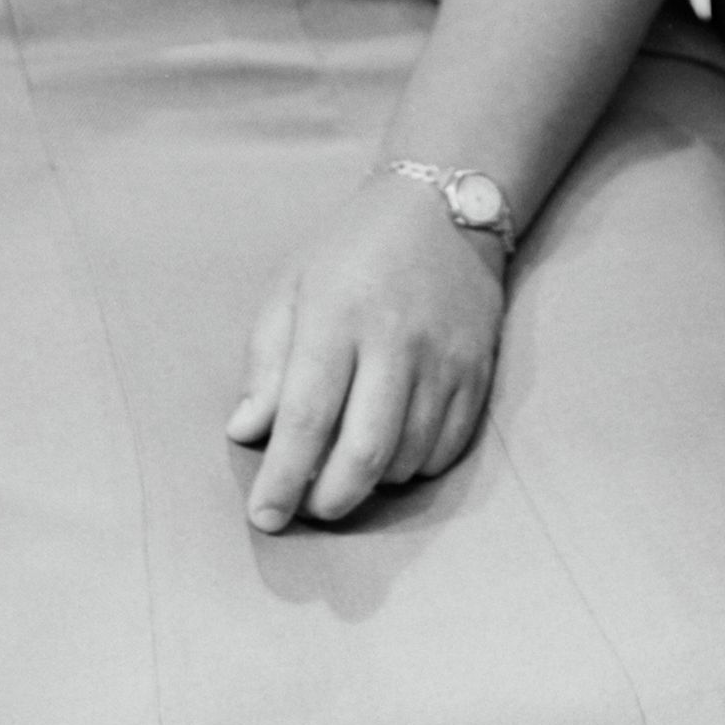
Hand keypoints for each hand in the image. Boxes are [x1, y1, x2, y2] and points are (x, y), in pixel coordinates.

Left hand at [223, 170, 506, 530]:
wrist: (441, 206)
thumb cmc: (351, 249)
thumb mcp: (291, 287)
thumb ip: (266, 362)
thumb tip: (246, 432)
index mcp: (337, 315)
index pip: (306, 417)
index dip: (283, 479)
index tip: (263, 518)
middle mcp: (396, 339)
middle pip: (365, 451)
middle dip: (331, 500)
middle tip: (309, 509)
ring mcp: (445, 357)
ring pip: (407, 457)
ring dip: (372, 485)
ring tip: (347, 471)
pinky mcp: (479, 369)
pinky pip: (447, 448)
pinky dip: (414, 468)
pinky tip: (393, 452)